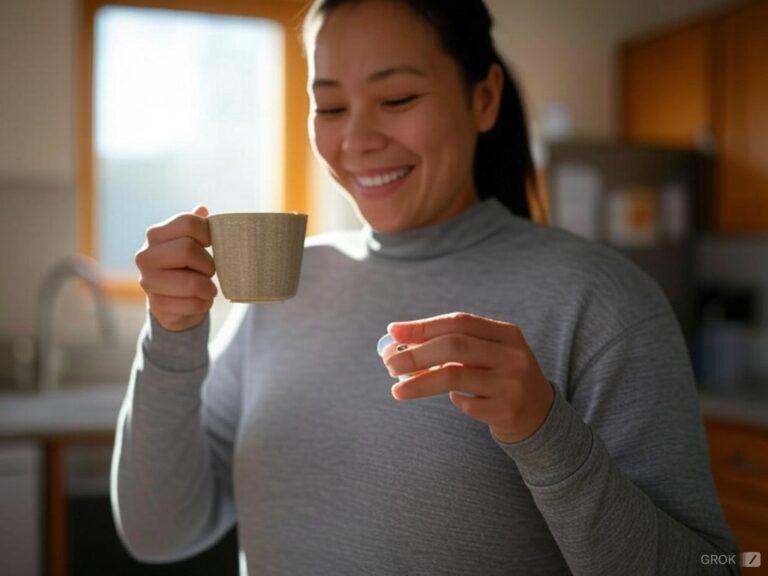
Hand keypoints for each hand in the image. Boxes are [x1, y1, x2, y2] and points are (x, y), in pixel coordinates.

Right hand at [134, 206, 216, 331]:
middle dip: (207, 263)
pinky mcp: (157, 306)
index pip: (188, 223)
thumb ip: (195, 226)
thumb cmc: (186, 267)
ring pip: (192, 282)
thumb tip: (202, 208)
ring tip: (208, 288)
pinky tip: (200, 300)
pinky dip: (204, 304)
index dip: (207, 233)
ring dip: (208, 287)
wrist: (173, 302)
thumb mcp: (190, 243)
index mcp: (155, 235)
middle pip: (188, 249)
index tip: (210, 244)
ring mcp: (148, 282)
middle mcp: (145, 256)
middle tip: (210, 271)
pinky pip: (192, 304)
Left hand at [383, 312, 553, 443]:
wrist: (540, 415)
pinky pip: (465, 404)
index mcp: (507, 333)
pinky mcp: (507, 411)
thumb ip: (452, 344)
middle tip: (389, 363)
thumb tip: (398, 340)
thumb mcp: (487, 353)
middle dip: (416, 354)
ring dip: (420, 382)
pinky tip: (454, 398)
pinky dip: (453, 400)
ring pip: (454, 377)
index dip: (423, 326)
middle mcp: (513, 355)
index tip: (393, 332)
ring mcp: (512, 384)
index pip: (459, 322)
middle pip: (454, 346)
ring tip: (397, 389)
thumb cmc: (499, 376)